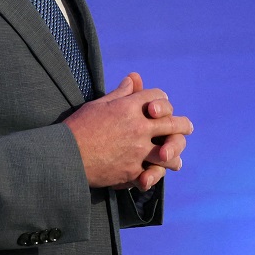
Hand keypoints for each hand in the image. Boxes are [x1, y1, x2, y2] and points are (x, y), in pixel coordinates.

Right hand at [64, 72, 192, 190]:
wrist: (67, 156)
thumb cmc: (79, 127)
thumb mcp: (99, 104)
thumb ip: (120, 94)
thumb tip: (133, 80)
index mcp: (129, 107)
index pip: (158, 97)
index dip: (161, 100)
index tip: (163, 107)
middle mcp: (138, 127)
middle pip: (172, 123)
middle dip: (182, 125)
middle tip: (187, 127)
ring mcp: (138, 151)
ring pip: (169, 152)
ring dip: (174, 153)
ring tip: (175, 157)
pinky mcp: (133, 171)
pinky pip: (153, 173)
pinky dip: (155, 174)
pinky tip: (156, 174)